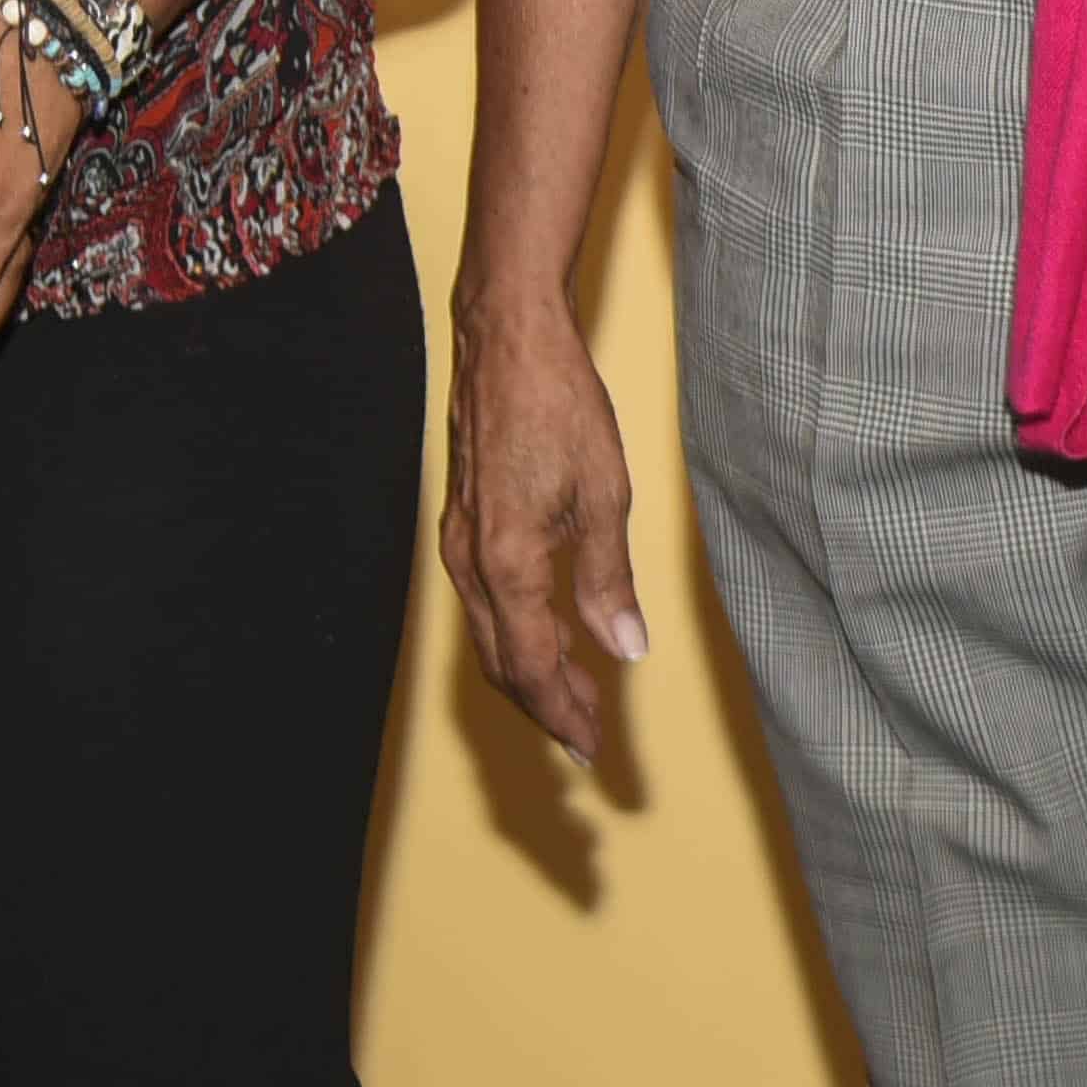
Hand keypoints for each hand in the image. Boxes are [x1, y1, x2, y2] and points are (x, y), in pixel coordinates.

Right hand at [441, 286, 651, 762]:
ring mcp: (459, 542)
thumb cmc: (558, 404)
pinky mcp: (463, 523)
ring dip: (532, 672)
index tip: (593, 749)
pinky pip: (486, 602)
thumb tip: (626, 649)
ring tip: (578, 692)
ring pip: (491, 635)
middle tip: (588, 737)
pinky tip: (552, 630)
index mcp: (507, 563)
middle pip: (504, 663)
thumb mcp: (604, 494)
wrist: (506, 338)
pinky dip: (518, 633)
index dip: (564, 715)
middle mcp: (470, 562)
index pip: (533, 667)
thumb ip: (609, 580)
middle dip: (546, 707)